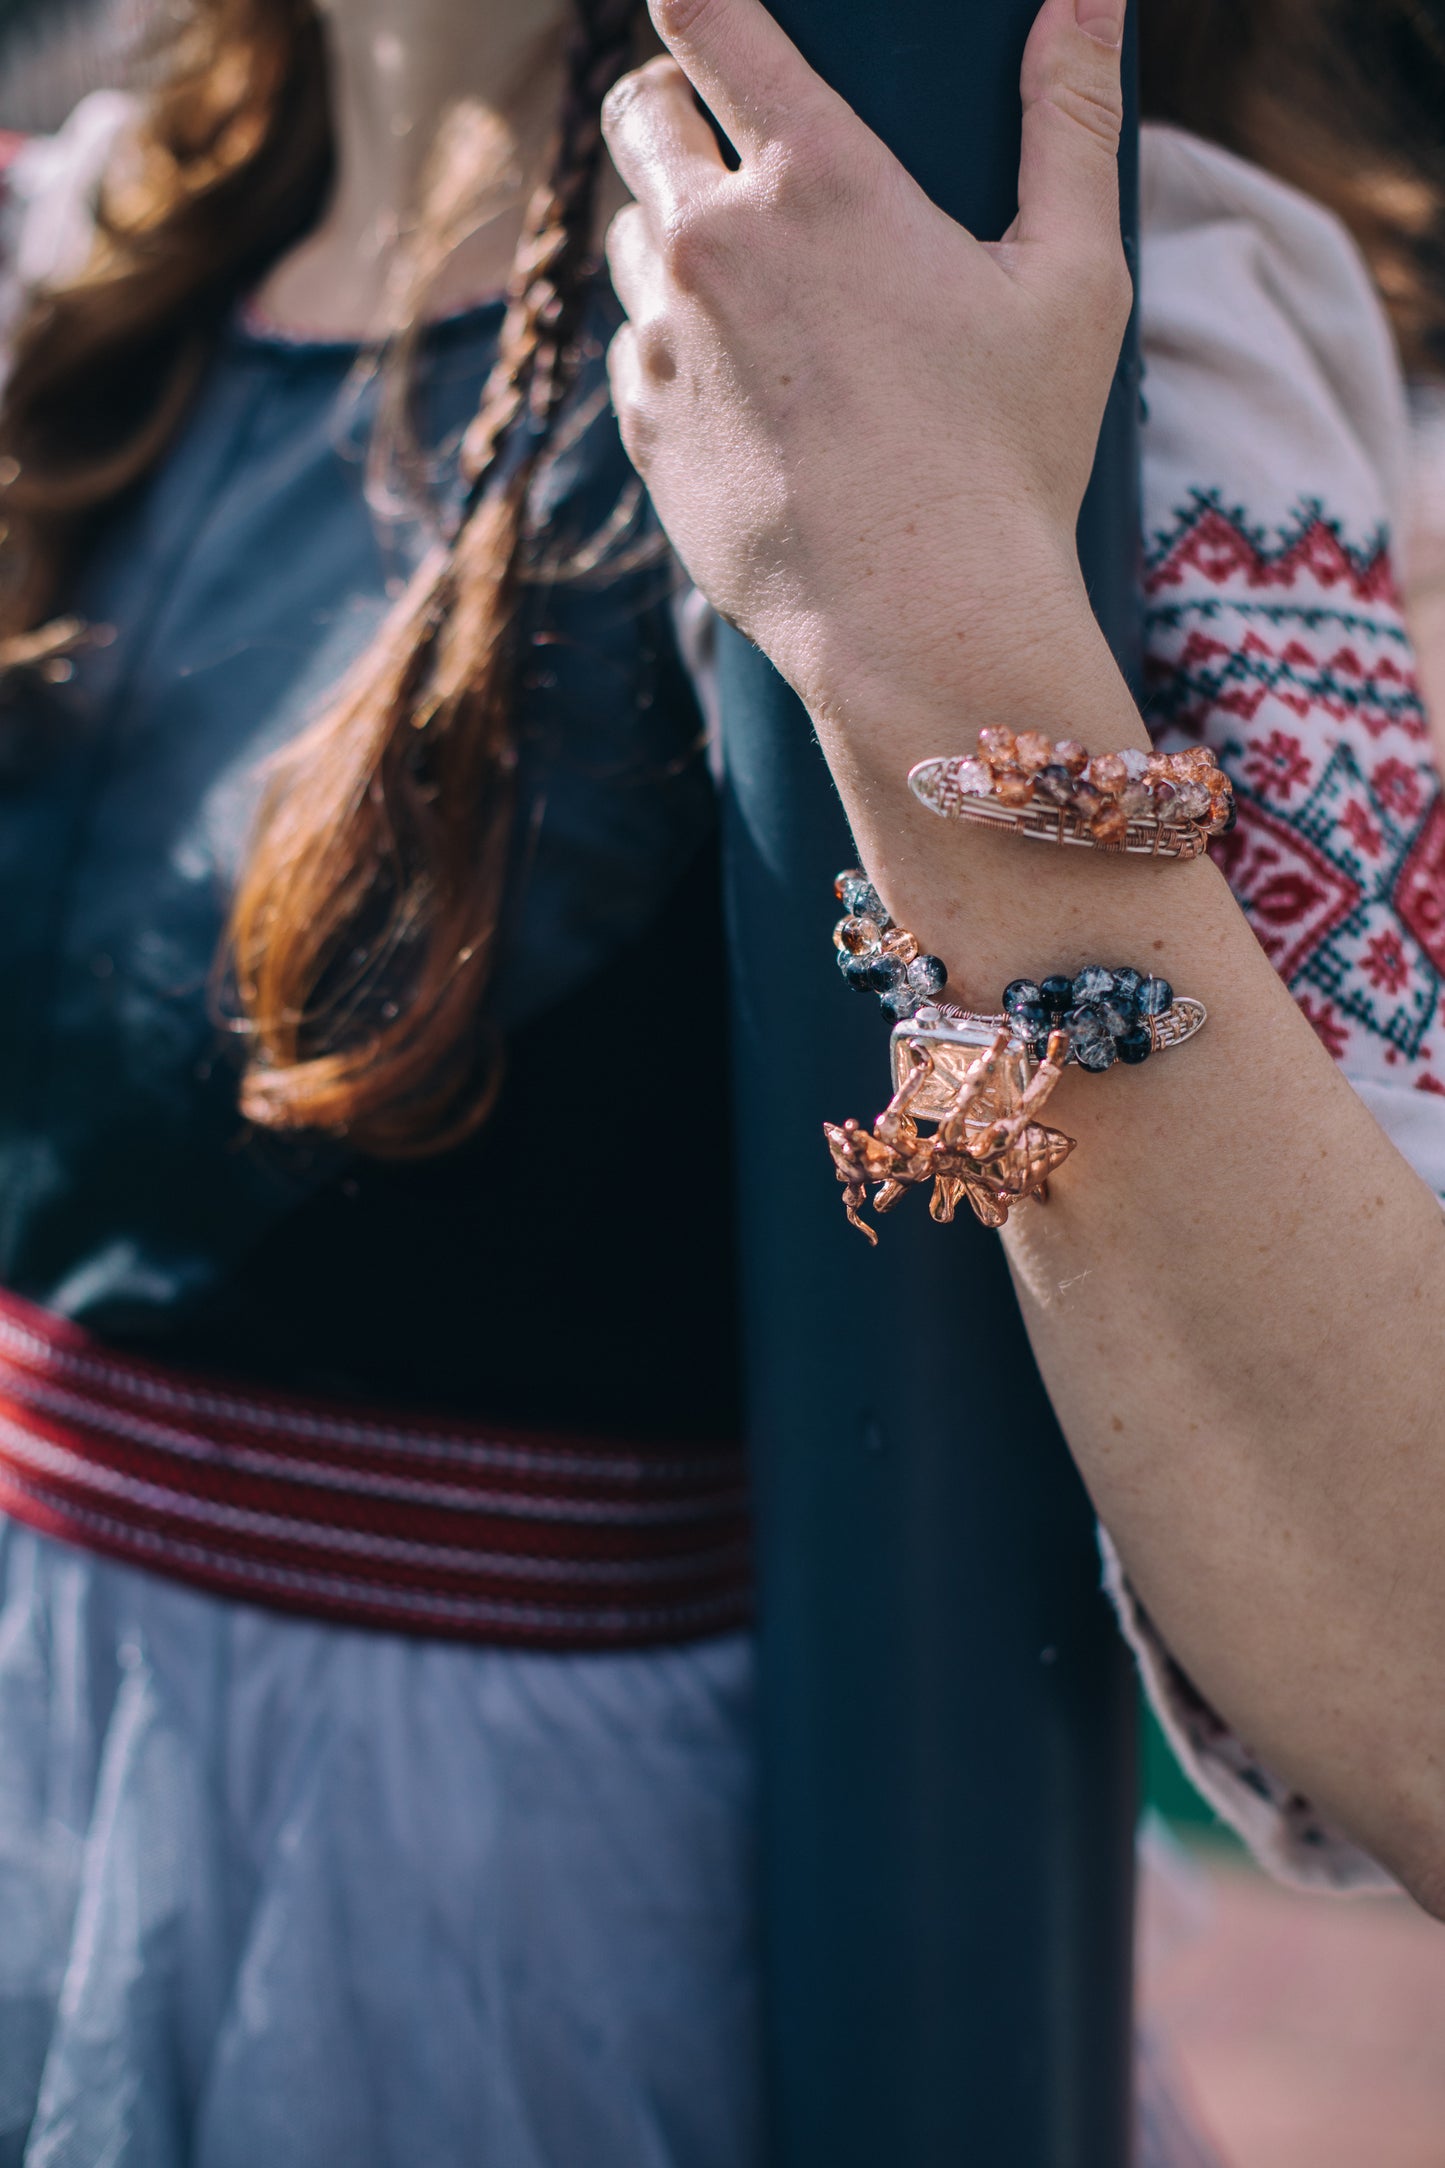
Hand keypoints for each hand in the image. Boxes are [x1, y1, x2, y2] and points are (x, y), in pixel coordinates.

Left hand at [603, 0, 1131, 746]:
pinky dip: (674, 346)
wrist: (921, 626)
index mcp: (815, 178)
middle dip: (671, 104)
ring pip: (630, 237)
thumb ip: (1072, 118)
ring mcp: (662, 343)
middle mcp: (711, 246)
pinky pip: (632, 349)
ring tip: (760, 291)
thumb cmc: (1010, 457)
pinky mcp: (643, 431)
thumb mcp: (1075, 280)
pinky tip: (749, 391)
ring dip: (675, 235)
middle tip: (728, 141)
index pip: (708, 17)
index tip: (704, 0)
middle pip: (636, 115)